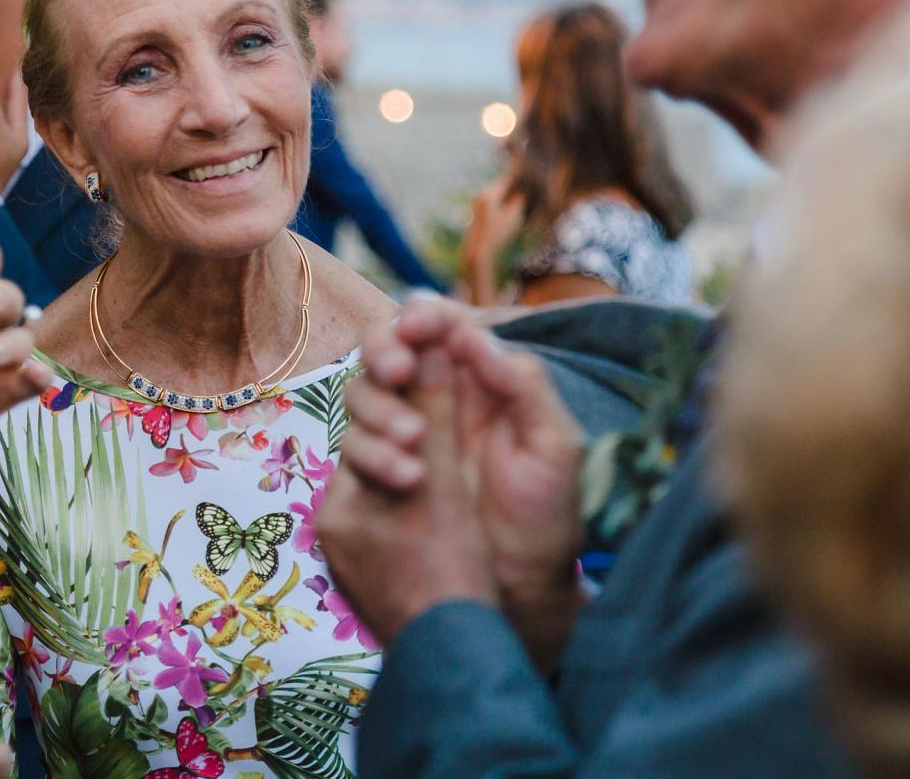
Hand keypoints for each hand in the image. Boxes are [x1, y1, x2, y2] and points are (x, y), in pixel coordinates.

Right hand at [336, 301, 585, 659]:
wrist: (526, 593)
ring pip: (364, 395)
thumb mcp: (553, 447)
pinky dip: (371, 452)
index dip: (421, 317)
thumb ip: (522, 385)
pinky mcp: (379, 477)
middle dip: (385, 350)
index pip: (438, 325)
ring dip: (378, 405)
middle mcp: (434, 400)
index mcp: (479, 380)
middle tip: (399, 371)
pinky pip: (356, 449)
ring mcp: (403, 438)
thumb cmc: (548, 517)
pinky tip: (405, 476)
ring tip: (413, 437)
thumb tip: (471, 332)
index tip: (418, 329)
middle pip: (387, 350)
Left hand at [461, 176, 524, 303]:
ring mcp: (477, 203)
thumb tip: (522, 190)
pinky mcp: (478, 212)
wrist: (478, 252)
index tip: (532, 176)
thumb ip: (519, 200)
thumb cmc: (498, 234)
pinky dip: (503, 203)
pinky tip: (513, 208)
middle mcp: (481, 195)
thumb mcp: (513, 216)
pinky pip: (494, 202)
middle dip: (515, 186)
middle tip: (530, 186)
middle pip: (502, 185)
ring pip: (498, 194)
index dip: (521, 177)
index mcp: (489, 193)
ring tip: (524, 197)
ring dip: (510, 195)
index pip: (508, 179)